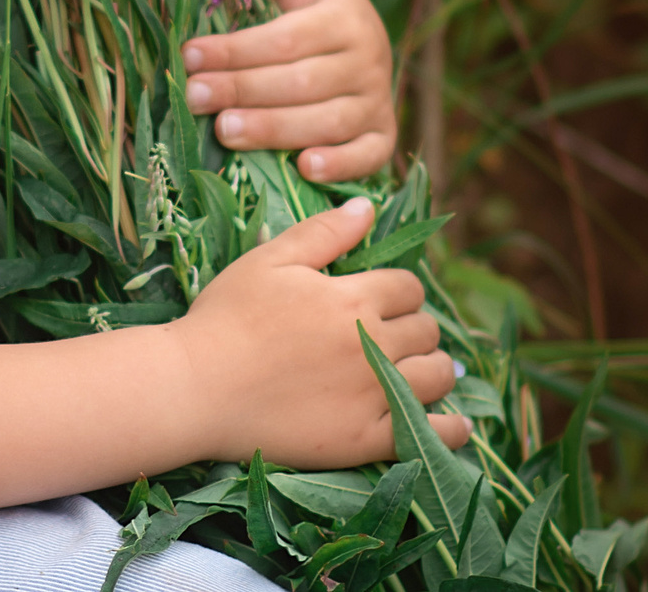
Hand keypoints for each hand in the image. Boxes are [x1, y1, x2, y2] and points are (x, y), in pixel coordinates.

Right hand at [176, 198, 465, 467]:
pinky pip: (429, 433)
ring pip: (437, 376)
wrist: (196, 388)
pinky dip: (450, 429)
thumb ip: (323, 232)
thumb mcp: (269, 260)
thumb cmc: (226, 318)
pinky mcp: (365, 439)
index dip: (399, 290)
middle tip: (394, 335)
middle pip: (426, 329)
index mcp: (353, 298)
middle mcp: (373, 344)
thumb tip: (368, 208)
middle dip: (415, 327)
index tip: (384, 300)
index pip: (408, 287)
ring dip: (435, 368)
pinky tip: (452, 424)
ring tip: (418, 371)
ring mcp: (373, 394)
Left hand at [184, 0, 397, 181]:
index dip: (236, 49)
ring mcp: (378, 102)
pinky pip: (368, 156)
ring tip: (224, 132)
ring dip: (274, 130)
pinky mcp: (383, 136)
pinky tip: (302, 169)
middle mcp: (368, 60)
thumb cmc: (320, 6)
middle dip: (243, 90)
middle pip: (301, 82)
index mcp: (345, 16)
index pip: (286, 38)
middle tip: (194, 97)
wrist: (367, 40)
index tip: (189, 55)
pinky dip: (339, 165)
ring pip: (327, 122)